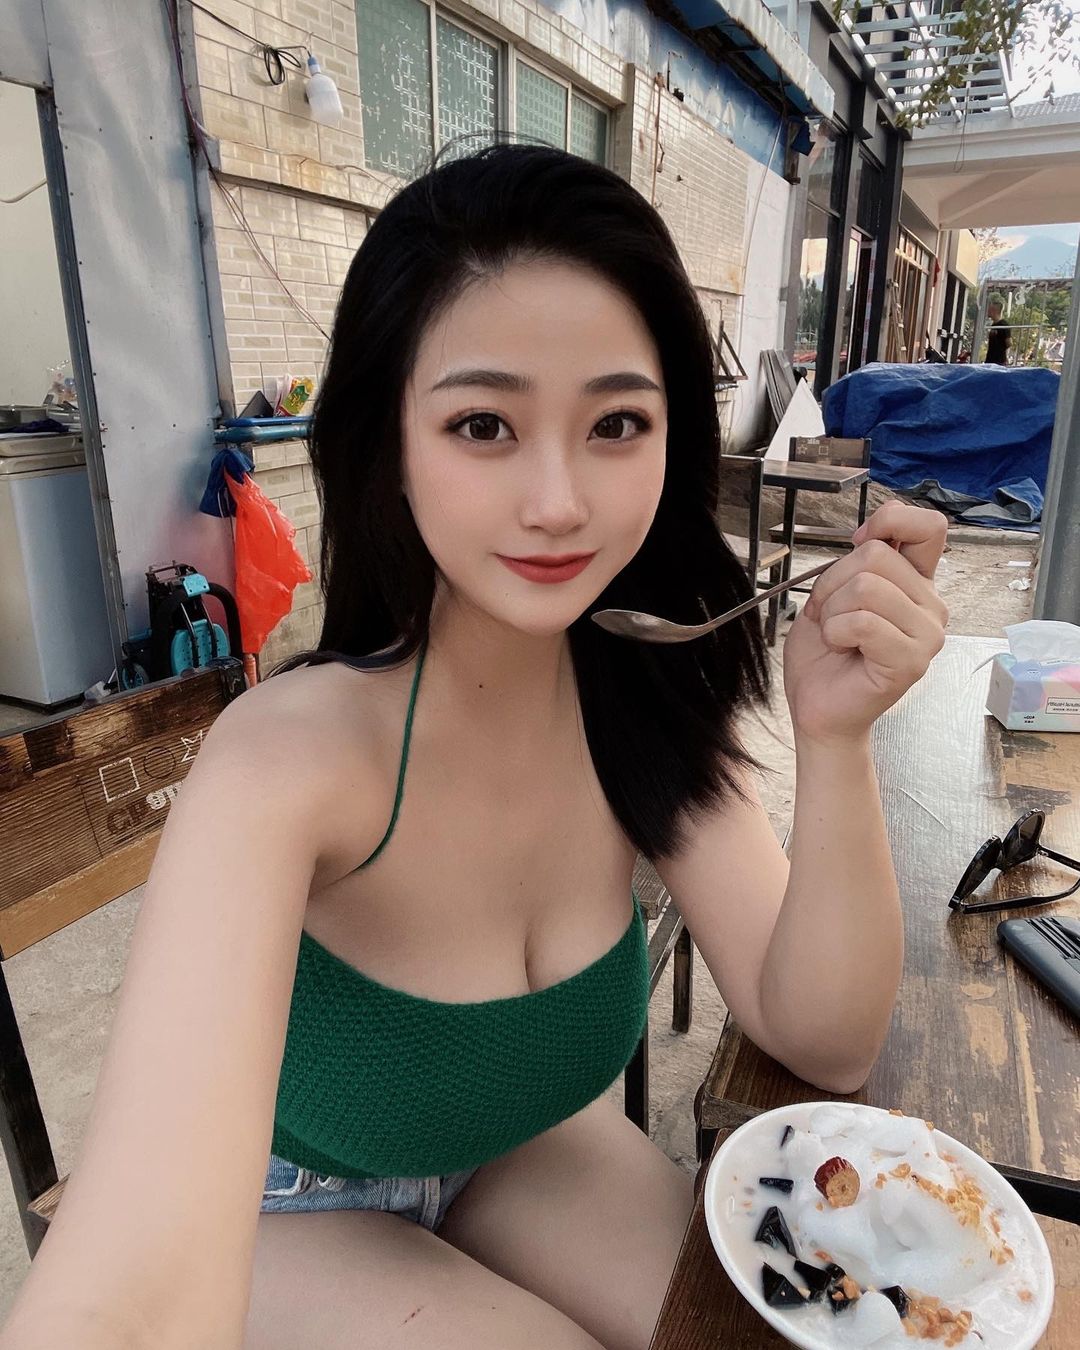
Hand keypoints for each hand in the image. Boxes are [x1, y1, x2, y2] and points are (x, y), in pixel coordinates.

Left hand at [782, 502, 948, 745]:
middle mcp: (930, 605)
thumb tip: (869, 538)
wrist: (816, 706)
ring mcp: (927, 634)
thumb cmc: (825, 654)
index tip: (857, 545)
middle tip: (829, 615)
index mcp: (915, 582)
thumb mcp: (833, 593)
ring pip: (867, 587)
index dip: (888, 521)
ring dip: (832, 611)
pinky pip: (862, 622)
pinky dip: (835, 632)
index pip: (928, 526)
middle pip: (876, 555)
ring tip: (836, 635)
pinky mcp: (911, 661)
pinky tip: (841, 649)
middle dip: (833, 582)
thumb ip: (857, 562)